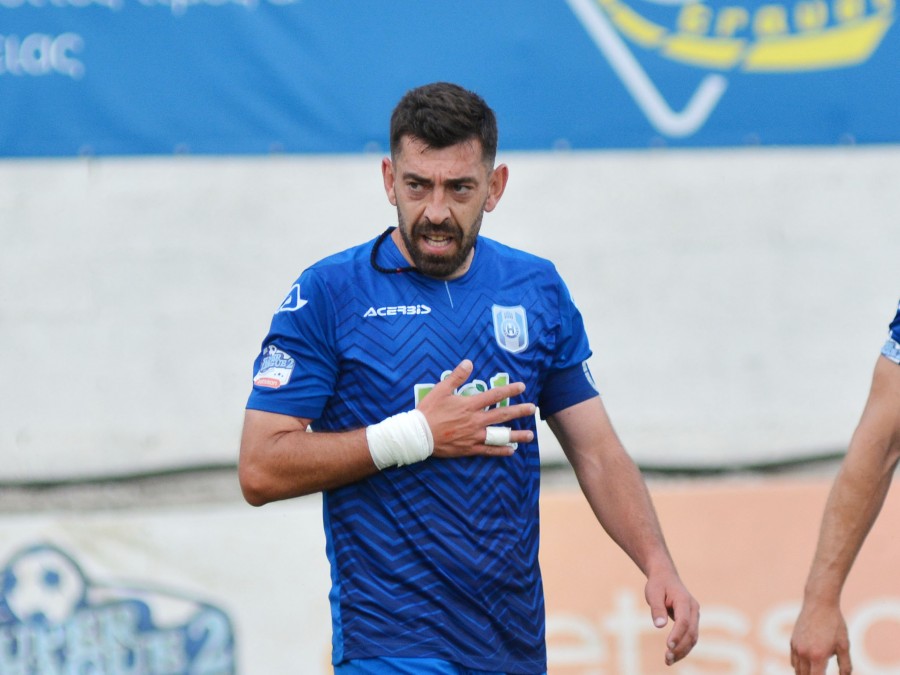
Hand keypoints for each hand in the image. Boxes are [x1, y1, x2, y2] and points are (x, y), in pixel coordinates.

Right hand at [417, 359, 534, 457]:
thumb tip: (469, 362)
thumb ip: (457, 377)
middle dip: (519, 411)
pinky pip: (489, 450)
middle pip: (502, 415)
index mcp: (469, 405)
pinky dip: (501, 451)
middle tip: (532, 409)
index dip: (509, 390)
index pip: (494, 396)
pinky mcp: (469, 448)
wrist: (418, 435)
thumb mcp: (441, 390)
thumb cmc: (428, 411)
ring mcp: (473, 436)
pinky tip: (511, 451)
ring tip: (530, 435)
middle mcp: (475, 421)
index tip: (522, 387)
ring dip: (516, 434)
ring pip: (499, 435)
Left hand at [645, 571, 699, 665]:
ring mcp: (694, 616)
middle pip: (691, 632)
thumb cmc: (658, 584)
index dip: (677, 635)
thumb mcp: (653, 592)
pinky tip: (673, 656)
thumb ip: (656, 608)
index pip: (684, 621)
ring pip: (693, 638)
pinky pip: (690, 637)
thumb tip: (659, 626)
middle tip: (667, 658)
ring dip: (682, 651)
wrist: (665, 576)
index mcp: (684, 600)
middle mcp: (693, 609)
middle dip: (680, 647)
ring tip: (668, 661)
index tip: (668, 646)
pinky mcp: (691, 621)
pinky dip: (683, 647)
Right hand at [790, 601, 850, 673]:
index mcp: (818, 656)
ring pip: (797, 670)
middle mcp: (804, 653)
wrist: (819, 603)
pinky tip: (808, 666)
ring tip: (815, 672)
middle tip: (821, 673)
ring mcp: (796, 647)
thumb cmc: (834, 624)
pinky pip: (793, 661)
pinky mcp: (792, 641)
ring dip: (805, 674)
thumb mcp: (844, 646)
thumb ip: (845, 666)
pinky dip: (799, 667)